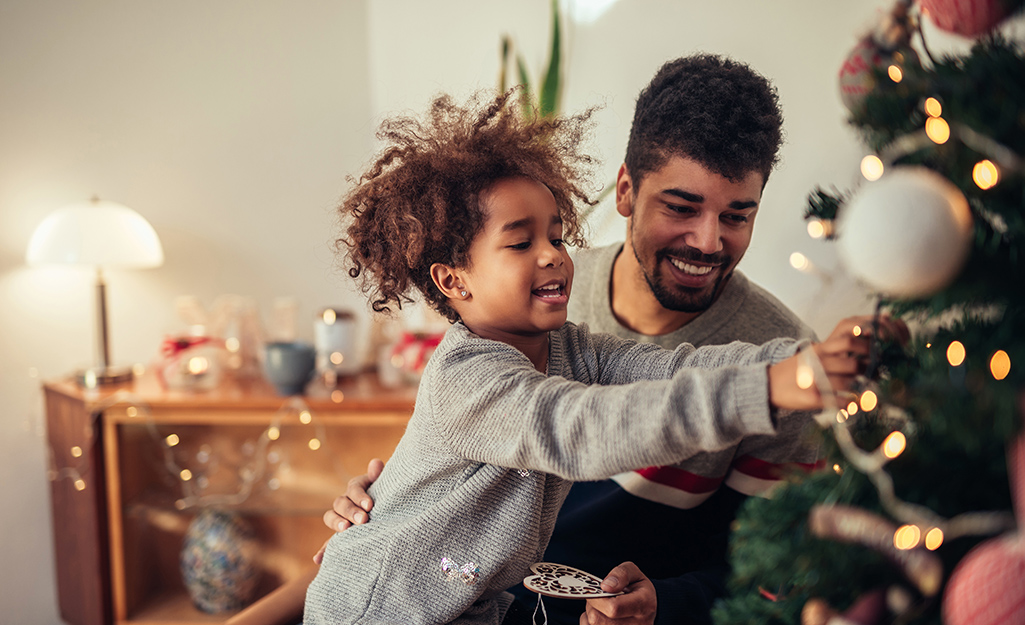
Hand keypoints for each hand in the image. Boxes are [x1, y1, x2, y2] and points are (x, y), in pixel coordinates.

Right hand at [312, 458, 383, 564]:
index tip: (370, 506)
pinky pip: (328, 542)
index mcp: (356, 488)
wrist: (388, 511)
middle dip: (350, 511)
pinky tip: (318, 559)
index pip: (353, 489)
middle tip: (363, 520)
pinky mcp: (340, 534)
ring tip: (345, 530)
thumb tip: (376, 463)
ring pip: (331, 517)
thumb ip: (379, 476)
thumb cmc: (387, 495)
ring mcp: (341, 518)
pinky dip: (323, 550)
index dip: (360, 497)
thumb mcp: (385, 485)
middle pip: (340, 503)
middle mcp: (346, 501)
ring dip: (336, 523)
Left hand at [579, 562, 655, 624]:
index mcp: (644, 605)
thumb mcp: (634, 573)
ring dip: (592, 614)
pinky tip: (602, 615)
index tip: (596, 590)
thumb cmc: (638, 589)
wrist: (646, 607)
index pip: (613, 608)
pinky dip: (592, 621)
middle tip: (600, 597)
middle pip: (599, 619)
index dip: (598, 598)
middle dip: (593, 605)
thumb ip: (621, 574)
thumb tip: (606, 586)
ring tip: (603, 606)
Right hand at [768, 315, 908, 410]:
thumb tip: (866, 347)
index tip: (879, 350)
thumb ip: (834, 350)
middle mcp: (818, 362)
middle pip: (853, 363)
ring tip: (869, 392)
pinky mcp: (813, 398)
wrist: (767, 385)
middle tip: (878, 374)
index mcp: (820, 349)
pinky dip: (852, 405)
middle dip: (870, 370)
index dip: (868, 344)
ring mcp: (815, 381)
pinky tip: (855, 405)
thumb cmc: (796, 370)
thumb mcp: (812, 354)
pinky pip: (840, 402)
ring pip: (849, 384)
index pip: (849, 340)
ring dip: (863, 389)